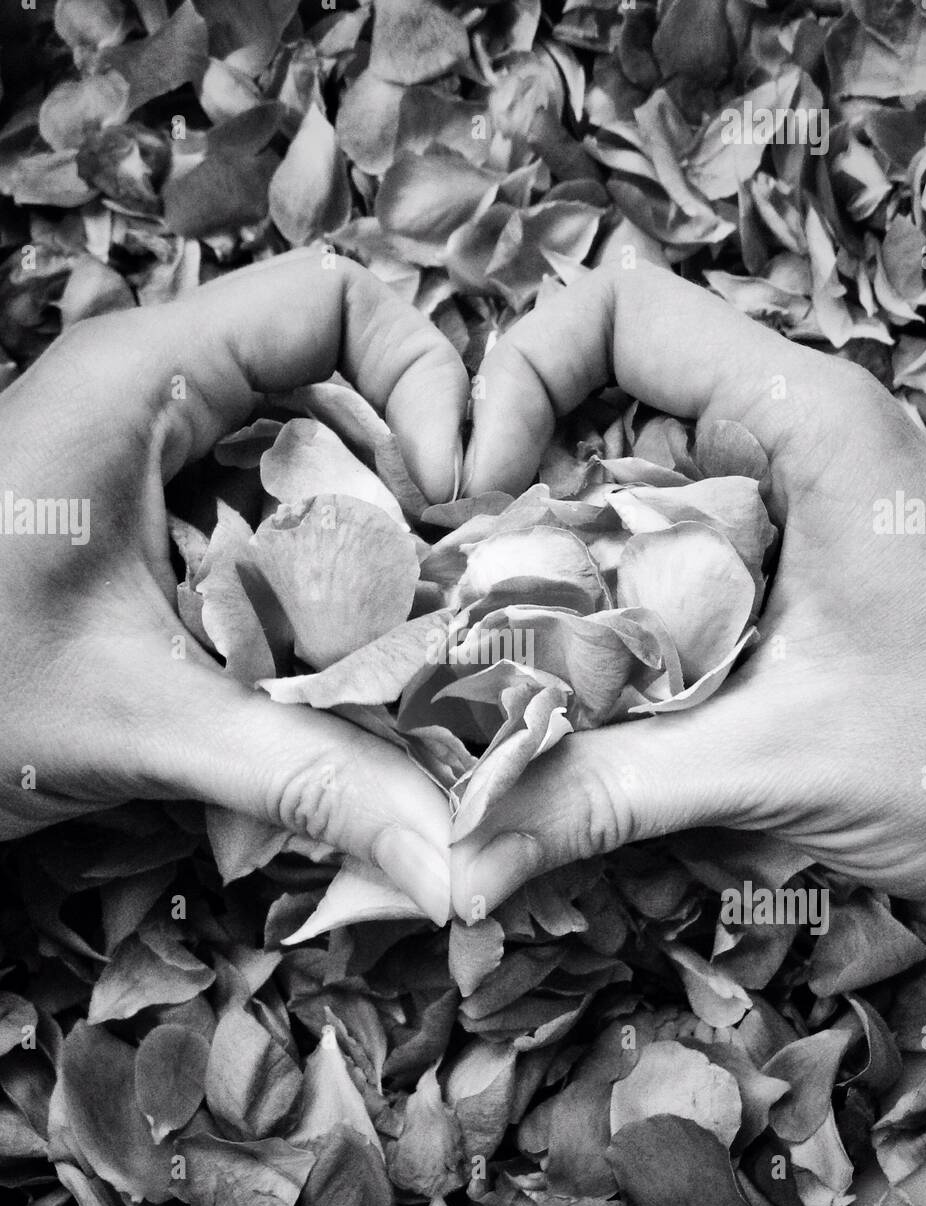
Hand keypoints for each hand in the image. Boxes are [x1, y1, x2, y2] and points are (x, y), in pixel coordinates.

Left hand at [0, 249, 467, 923]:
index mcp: (145, 380)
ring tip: (408, 621)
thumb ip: (309, 778)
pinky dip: (319, 572)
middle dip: (412, 477)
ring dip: (370, 534)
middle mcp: (152, 392)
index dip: (427, 378)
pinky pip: (267, 512)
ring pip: (308, 453)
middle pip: (339, 381)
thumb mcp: (143, 725)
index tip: (459, 497)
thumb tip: (455, 863)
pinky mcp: (143, 514)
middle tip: (456, 580)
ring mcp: (145, 452)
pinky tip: (333, 649)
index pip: (336, 300)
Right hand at [452, 264, 925, 915]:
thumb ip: (610, 795)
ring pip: (621, 496)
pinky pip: (656, 563)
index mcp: (805, 421)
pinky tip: (583, 693)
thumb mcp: (778, 758)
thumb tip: (461, 865)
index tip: (476, 488)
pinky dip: (603, 617)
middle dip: (517, 498)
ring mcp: (780, 510)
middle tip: (467, 597)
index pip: (620, 314)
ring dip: (555, 571)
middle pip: (600, 411)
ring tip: (510, 655)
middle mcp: (785, 444)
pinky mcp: (775, 572)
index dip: (519, 376)